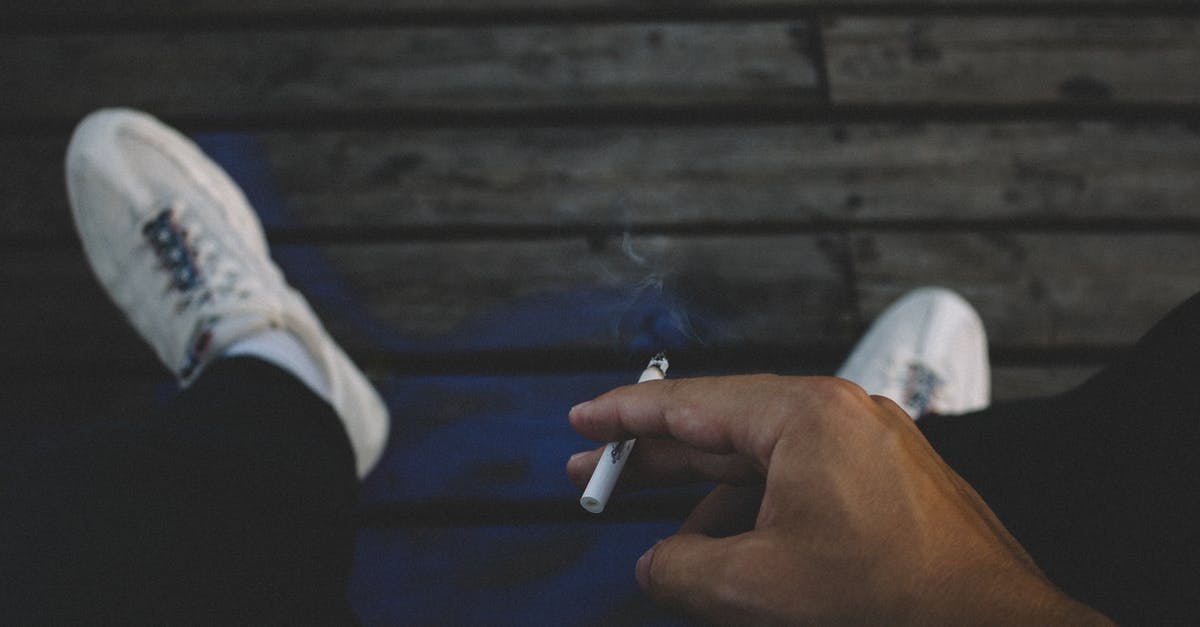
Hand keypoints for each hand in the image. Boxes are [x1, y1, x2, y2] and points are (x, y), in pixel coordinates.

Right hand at [567, 375, 1111, 624]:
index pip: (691, 403)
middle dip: (656, 455)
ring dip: (709, 495)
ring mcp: (868, 442)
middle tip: (599, 472)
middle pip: (723, 424)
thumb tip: (655, 563)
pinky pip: (800, 479)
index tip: (586, 419)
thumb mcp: (756, 588)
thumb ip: (679, 569)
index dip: (625, 414)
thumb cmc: (897, 601)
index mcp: (806, 416)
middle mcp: (840, 414)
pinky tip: (734, 549)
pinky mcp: (886, 477)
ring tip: (671, 539)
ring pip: (763, 457)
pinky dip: (757, 509)